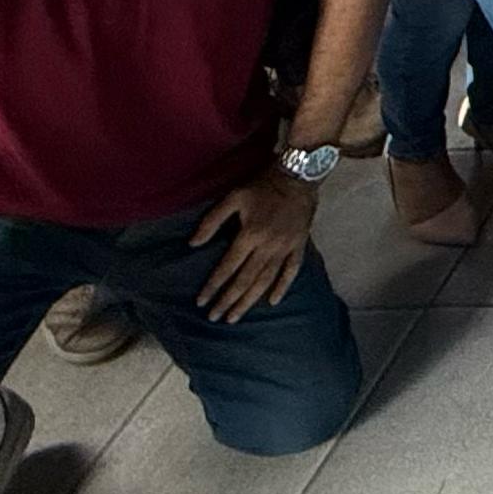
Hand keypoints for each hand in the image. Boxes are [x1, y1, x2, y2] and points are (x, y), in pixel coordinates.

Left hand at [190, 167, 321, 318]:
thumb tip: (193, 243)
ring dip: (249, 301)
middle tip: (215, 318)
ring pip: (265, 280)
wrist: (299, 175)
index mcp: (250, 234)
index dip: (213, 286)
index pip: (227, 267)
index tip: (201, 302)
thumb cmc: (263, 186)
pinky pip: (291, 271)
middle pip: (245, 280)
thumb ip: (212, 221)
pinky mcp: (299, 246)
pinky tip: (272, 302)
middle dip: (228, 301)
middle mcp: (267, 246)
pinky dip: (282, 287)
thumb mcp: (233, 197)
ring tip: (235, 317)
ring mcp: (285, 248)